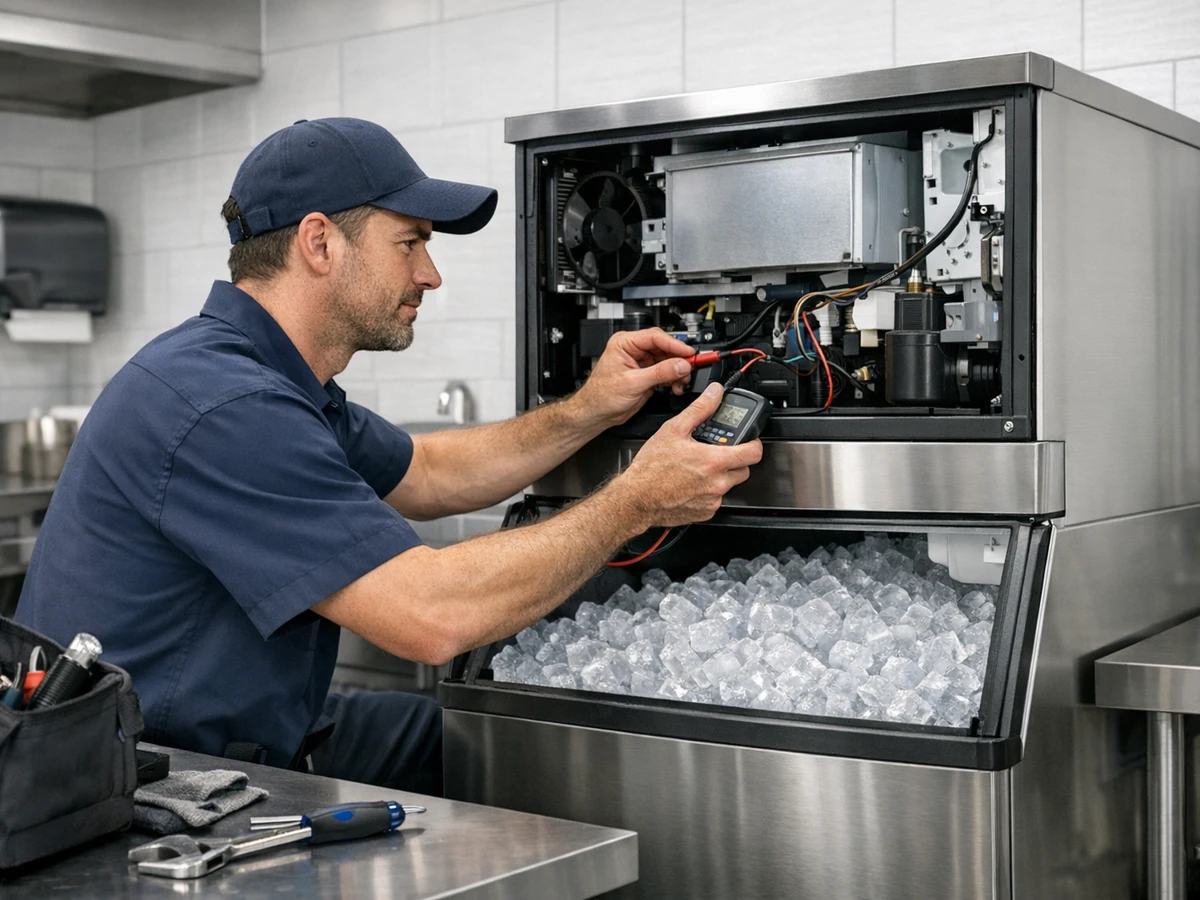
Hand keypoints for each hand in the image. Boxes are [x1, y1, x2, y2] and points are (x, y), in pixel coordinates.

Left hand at [574, 328, 695, 426]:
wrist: (596, 413)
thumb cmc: (601, 396)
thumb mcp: (633, 383)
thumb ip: (659, 373)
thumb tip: (680, 365)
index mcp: (625, 343)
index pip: (655, 337)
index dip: (675, 345)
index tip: (689, 353)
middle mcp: (634, 350)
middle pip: (665, 348)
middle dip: (679, 359)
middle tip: (691, 368)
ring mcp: (642, 363)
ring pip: (669, 361)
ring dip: (679, 371)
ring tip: (682, 381)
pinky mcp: (648, 375)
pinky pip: (667, 373)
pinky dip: (675, 380)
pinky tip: (676, 387)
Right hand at [612, 383, 762, 527]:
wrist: (636, 499)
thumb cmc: (651, 468)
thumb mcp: (674, 429)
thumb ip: (700, 409)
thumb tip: (715, 393)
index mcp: (714, 461)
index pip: (754, 452)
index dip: (753, 443)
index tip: (748, 440)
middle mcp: (718, 483)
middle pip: (744, 469)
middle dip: (734, 459)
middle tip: (718, 452)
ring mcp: (712, 500)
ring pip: (729, 485)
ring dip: (720, 476)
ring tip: (699, 468)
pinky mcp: (705, 513)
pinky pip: (716, 499)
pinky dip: (708, 491)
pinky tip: (691, 483)